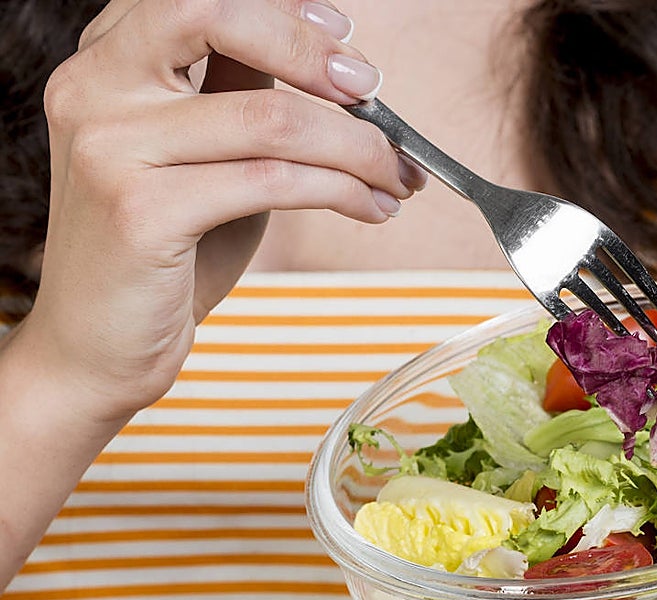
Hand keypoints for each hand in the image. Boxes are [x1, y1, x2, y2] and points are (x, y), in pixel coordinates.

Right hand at [26, 0, 424, 423]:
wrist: (97, 347)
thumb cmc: (164, 254)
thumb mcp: (203, 158)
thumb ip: (242, 100)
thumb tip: (340, 66)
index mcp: (107, 61)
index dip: (283, 10)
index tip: (344, 37)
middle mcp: (95, 88)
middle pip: (219, 16)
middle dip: (314, 53)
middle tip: (373, 93)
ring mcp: (111, 147)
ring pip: (272, 117)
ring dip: (359, 147)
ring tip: (397, 177)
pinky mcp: (141, 211)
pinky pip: (274, 181)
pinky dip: (344, 192)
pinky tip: (372, 208)